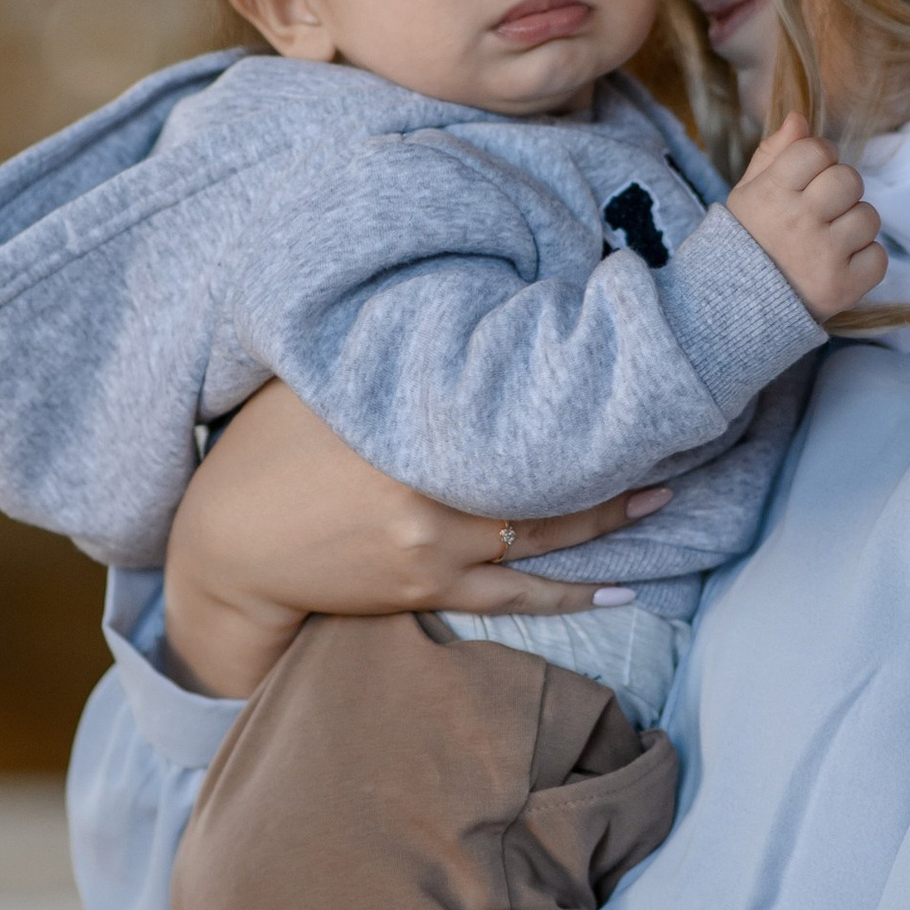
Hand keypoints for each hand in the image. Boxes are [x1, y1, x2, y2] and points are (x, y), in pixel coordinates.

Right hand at [162, 380, 670, 699]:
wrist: (227, 549)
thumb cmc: (267, 451)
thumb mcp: (322, 384)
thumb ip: (390, 359)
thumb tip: (460, 313)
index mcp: (407, 424)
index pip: (508, 399)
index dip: (572, 386)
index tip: (624, 363)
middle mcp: (431, 488)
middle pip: (545, 467)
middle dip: (615, 453)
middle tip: (682, 431)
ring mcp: (435, 547)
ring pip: (545, 532)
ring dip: (610, 517)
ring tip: (668, 497)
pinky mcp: (429, 589)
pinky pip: (517, 596)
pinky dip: (571, 592)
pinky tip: (621, 587)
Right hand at [726, 114, 887, 320]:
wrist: (737, 308)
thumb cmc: (747, 241)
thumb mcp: (748, 192)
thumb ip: (774, 153)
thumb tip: (800, 117)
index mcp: (772, 194)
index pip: (817, 149)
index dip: (820, 156)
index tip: (811, 173)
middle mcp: (799, 223)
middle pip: (849, 179)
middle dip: (841, 189)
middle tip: (823, 209)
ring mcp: (824, 257)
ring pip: (869, 217)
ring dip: (854, 225)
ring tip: (828, 240)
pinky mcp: (844, 288)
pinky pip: (879, 256)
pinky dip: (864, 259)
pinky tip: (839, 263)